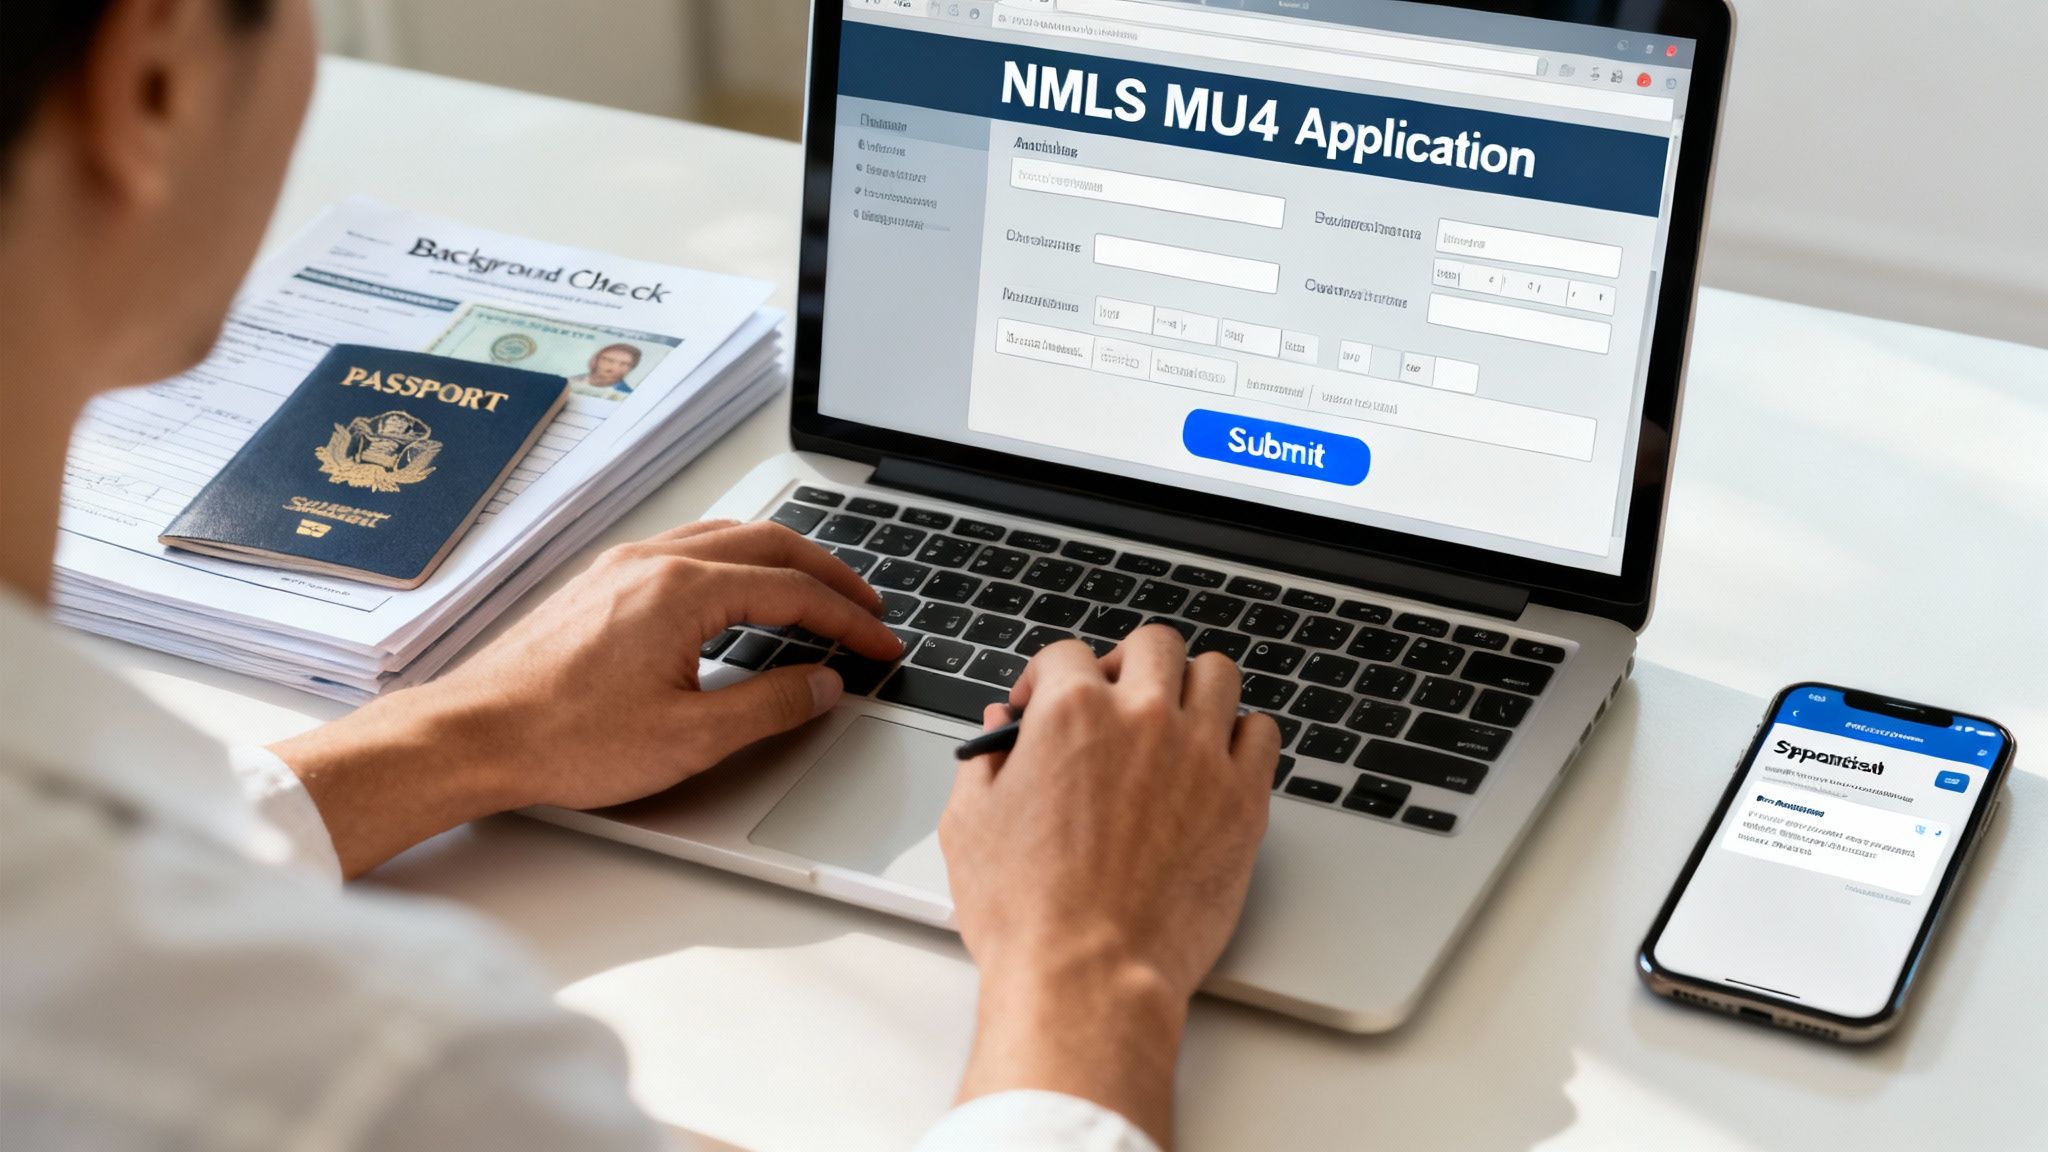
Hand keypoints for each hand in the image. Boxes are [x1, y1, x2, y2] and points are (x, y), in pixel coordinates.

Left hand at [274, 520, 901, 877]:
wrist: (472, 736)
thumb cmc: (562, 739)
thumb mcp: (688, 738)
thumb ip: (769, 706)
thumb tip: (822, 684)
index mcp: (682, 590)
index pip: (794, 591)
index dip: (849, 620)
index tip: (880, 645)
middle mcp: (653, 561)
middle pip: (769, 543)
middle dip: (829, 575)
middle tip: (867, 608)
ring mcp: (622, 566)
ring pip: (727, 539)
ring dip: (783, 561)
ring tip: (818, 595)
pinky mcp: (601, 583)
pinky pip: (689, 549)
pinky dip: (737, 564)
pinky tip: (741, 596)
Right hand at [939, 626, 1278, 1146]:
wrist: (1090, 976)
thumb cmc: (1028, 913)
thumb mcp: (970, 824)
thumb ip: (983, 762)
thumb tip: (996, 734)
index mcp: (1072, 713)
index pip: (1066, 654)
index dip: (1045, 678)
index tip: (1042, 704)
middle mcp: (1143, 719)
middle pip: (1154, 645)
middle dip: (1128, 664)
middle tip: (1116, 698)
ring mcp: (1201, 756)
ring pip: (1217, 674)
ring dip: (1192, 687)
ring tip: (1175, 718)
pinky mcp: (1244, 800)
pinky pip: (1262, 732)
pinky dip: (1241, 736)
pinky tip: (1217, 759)